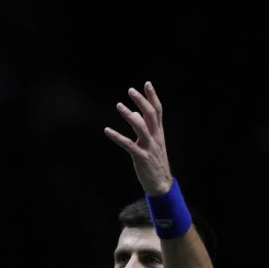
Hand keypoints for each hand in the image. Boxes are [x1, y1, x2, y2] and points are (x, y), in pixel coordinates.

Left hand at [104, 81, 172, 195]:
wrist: (161, 183)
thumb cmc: (155, 162)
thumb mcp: (153, 143)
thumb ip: (146, 128)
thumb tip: (136, 113)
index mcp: (159, 133)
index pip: (157, 111)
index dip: (153, 97)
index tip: (147, 83)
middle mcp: (155, 137)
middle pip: (151, 115)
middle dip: (141, 101)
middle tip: (131, 90)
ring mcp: (149, 147)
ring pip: (140, 126)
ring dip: (129, 115)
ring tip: (119, 105)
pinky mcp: (141, 157)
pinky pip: (128, 144)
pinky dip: (117, 136)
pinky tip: (107, 130)